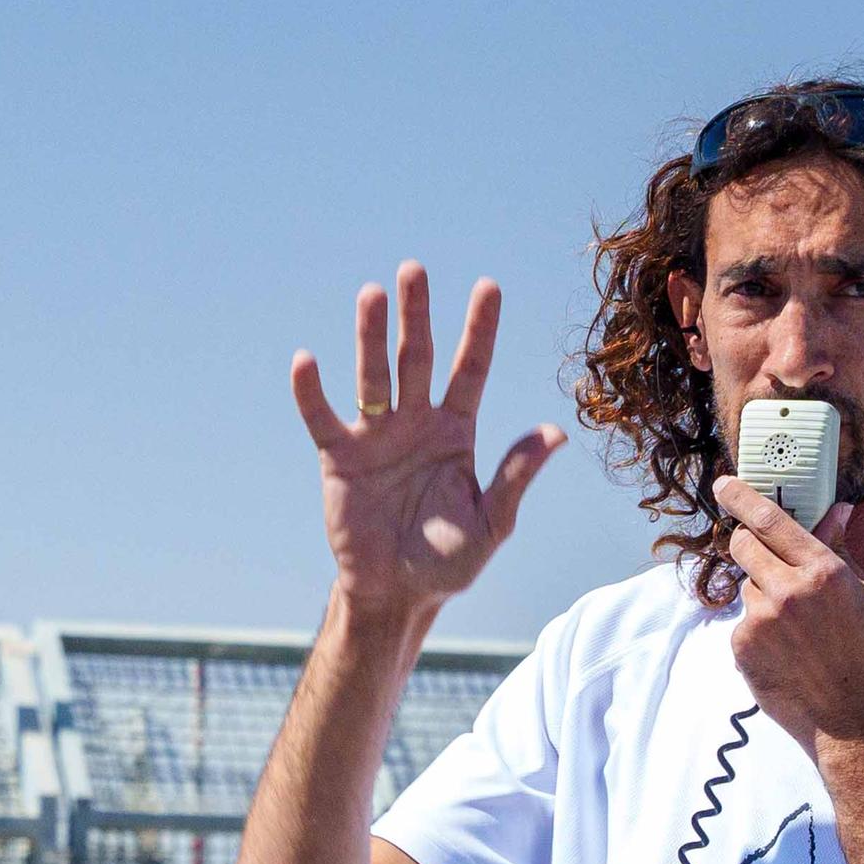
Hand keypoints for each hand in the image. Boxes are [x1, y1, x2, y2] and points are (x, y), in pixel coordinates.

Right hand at [293, 264, 564, 642]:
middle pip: (417, 358)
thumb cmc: (448, 561)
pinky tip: (307, 361)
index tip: (488, 286)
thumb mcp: (491, 523)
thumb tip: (556, 432)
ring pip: (373, 376)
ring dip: (370, 336)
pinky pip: (323, 418)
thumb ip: (516, 476)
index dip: (479, 329)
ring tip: (371, 295)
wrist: (397, 593)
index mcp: (455, 432)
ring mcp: (376, 436)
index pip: (469, 369)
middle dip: (417, 315)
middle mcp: (415, 423)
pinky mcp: (340, 457)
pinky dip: (312, 392)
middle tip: (414, 269)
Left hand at [706, 473, 863, 757]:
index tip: (724, 484)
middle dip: (746, 543)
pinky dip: (759, 632)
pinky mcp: (742, 648)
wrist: (853, 721)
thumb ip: (843, 551)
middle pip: (742, 545)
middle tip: (759, 554)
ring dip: (762, 596)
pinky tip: (786, 653)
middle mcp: (788, 591)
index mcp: (823, 571)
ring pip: (746, 587)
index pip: (770, 520)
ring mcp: (760, 620)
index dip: (741, 497)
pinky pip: (743, 623)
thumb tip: (837, 511)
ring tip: (795, 629)